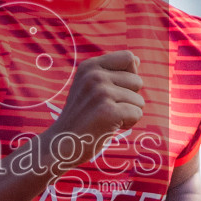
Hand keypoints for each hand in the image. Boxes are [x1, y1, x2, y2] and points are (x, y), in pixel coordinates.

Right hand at [44, 51, 143, 168]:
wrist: (61, 143)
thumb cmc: (81, 115)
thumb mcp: (89, 85)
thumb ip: (112, 71)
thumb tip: (137, 59)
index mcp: (90, 66)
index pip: (128, 57)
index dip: (130, 75)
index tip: (114, 90)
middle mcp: (94, 75)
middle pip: (137, 81)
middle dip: (129, 98)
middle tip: (107, 108)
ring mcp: (101, 92)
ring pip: (139, 100)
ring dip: (128, 113)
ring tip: (106, 118)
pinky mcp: (108, 111)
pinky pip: (137, 114)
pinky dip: (128, 123)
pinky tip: (109, 126)